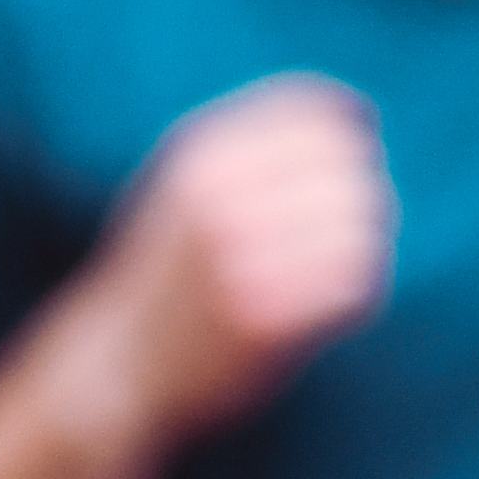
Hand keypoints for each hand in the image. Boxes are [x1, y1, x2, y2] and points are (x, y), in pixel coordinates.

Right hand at [93, 79, 388, 439]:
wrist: (116, 366)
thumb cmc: (165, 272)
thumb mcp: (186, 182)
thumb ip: (253, 143)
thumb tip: (357, 114)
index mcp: (202, 152)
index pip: (321, 112)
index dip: (352, 139)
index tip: (348, 172)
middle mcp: (220, 196)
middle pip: (350, 169)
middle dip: (361, 200)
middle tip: (345, 233)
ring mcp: (242, 257)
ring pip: (361, 228)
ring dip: (362, 251)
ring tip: (332, 274)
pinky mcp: (267, 320)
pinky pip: (358, 286)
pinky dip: (356, 299)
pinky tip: (327, 311)